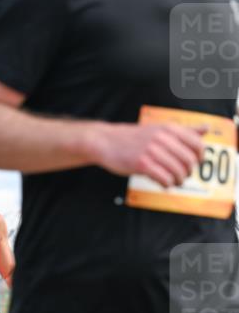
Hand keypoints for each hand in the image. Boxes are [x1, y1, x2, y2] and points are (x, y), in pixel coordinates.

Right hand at [90, 122, 204, 187]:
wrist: (106, 141)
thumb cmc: (133, 138)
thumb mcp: (159, 129)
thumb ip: (184, 130)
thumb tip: (206, 128)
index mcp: (169, 129)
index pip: (197, 144)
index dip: (200, 157)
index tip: (195, 163)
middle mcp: (162, 139)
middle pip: (189, 160)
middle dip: (188, 171)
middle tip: (183, 175)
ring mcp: (152, 152)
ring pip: (178, 171)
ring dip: (179, 180)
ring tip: (175, 181)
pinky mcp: (142, 164)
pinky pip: (164, 178)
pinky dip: (167, 184)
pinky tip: (164, 183)